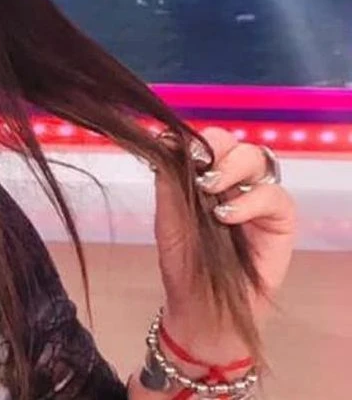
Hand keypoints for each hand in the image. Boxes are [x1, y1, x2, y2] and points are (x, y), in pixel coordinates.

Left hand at [152, 127, 296, 362]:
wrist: (201, 304)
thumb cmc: (183, 262)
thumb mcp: (167, 216)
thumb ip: (168, 179)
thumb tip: (163, 140)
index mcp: (206, 177)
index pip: (209, 143)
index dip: (197, 140)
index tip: (178, 148)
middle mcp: (235, 183)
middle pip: (235, 144)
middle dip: (216, 149)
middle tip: (197, 170)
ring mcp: (259, 199)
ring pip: (258, 160)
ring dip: (231, 168)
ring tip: (208, 188)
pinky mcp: (281, 220)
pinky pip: (274, 196)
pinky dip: (250, 201)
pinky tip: (227, 216)